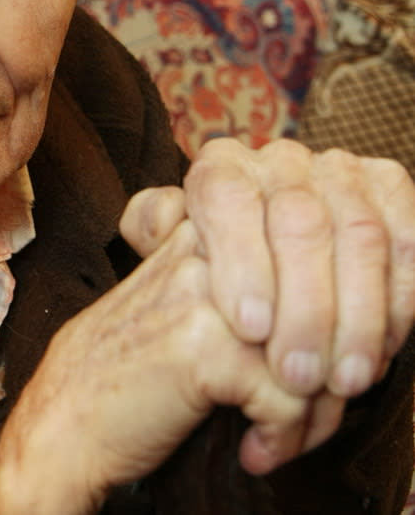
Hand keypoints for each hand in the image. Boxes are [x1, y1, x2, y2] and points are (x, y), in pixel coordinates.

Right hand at [0, 219, 324, 514]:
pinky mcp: (205, 349)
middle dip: (325, 368)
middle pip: (313, 301)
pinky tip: (254, 451)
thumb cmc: (121, 368)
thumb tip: (323, 307)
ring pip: (311, 351)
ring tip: (280, 437)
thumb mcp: (171, 293)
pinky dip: (283, 437)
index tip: (303, 362)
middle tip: (305, 411)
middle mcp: (203, 250)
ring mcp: (203, 295)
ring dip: (311, 413)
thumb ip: (227, 273)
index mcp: (197, 228)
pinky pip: (288, 396)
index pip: (297, 255)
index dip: (316, 315)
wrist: (63, 419)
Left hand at [123, 138, 414, 399]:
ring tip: (344, 381)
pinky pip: (408, 240)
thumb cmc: (217, 270)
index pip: (227, 197)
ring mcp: (341, 169)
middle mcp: (281, 159)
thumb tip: (151, 222)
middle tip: (298, 376)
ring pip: (359, 235)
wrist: (273, 266)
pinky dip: (399, 298)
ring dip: (357, 315)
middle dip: (303, 306)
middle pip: (298, 221)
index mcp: (222, 165)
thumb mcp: (173, 248)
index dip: (240, 260)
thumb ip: (154, 230)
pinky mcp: (391, 189)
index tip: (248, 328)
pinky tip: (383, 347)